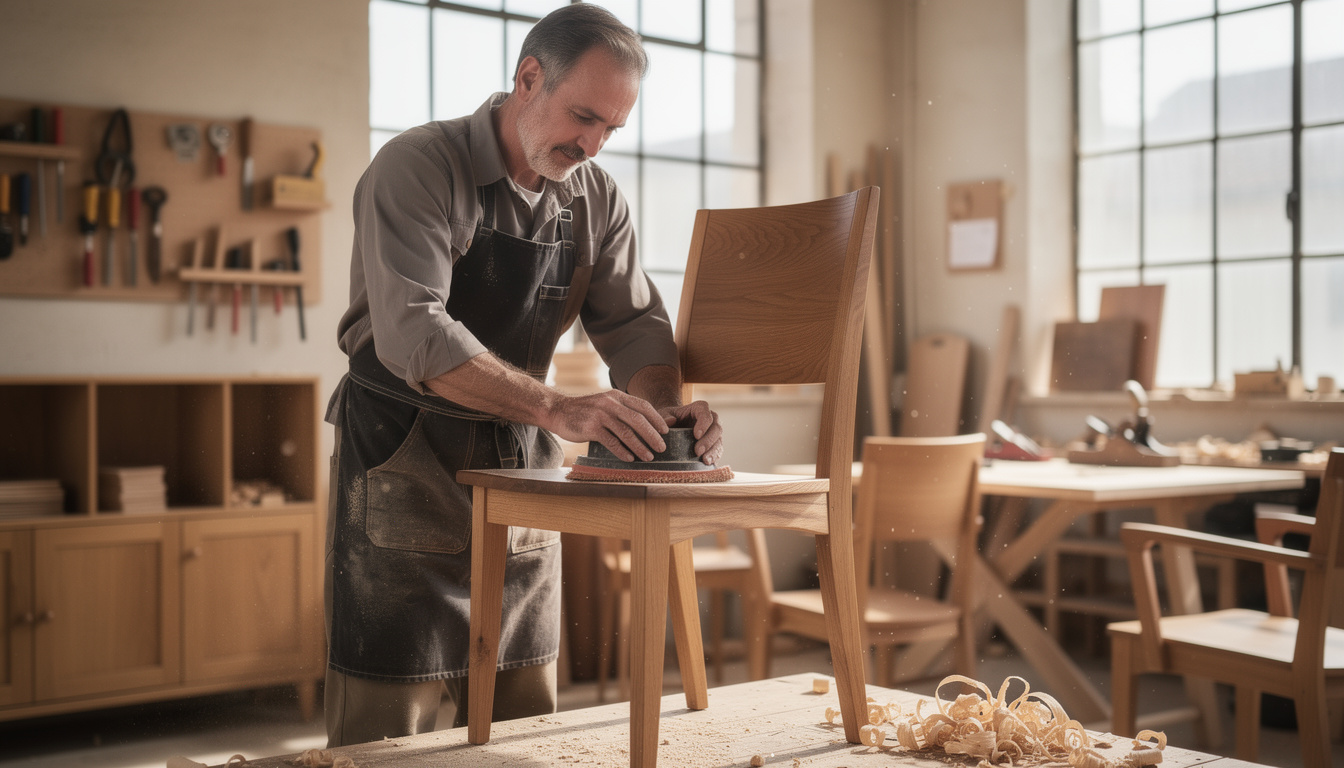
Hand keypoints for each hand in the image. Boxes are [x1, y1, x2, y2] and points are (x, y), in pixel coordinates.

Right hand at [546, 390, 667, 461]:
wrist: (558, 411)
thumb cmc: (585, 411)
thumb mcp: (605, 404)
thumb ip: (624, 410)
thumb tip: (647, 423)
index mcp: (617, 396)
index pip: (643, 405)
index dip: (656, 419)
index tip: (666, 431)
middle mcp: (610, 403)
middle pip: (638, 420)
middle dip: (652, 435)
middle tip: (661, 447)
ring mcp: (600, 414)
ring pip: (626, 432)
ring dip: (640, 446)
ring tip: (649, 456)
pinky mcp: (591, 427)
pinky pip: (611, 441)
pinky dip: (622, 451)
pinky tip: (629, 458)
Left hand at [659, 400, 723, 464]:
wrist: (672, 427)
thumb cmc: (668, 418)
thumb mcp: (664, 415)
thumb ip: (665, 417)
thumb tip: (670, 421)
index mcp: (699, 408)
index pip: (706, 413)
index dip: (704, 424)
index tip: (696, 435)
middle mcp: (710, 419)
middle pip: (716, 427)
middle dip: (708, 440)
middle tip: (697, 451)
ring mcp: (713, 432)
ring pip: (719, 440)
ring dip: (713, 451)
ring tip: (704, 460)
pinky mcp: (714, 444)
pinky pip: (718, 450)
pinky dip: (714, 457)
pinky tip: (708, 463)